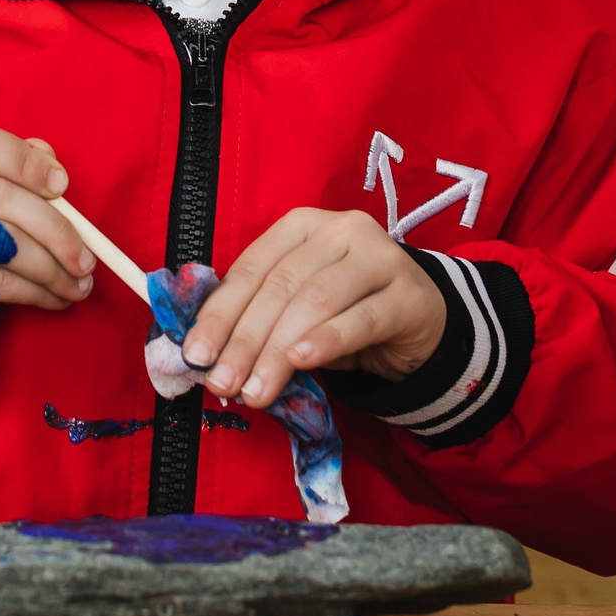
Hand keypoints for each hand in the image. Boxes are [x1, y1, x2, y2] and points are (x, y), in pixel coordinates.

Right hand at [0, 124, 94, 373]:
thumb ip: (2, 176)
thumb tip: (50, 159)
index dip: (23, 159)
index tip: (62, 185)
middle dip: (56, 227)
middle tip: (86, 255)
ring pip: (3, 243)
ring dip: (53, 266)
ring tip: (78, 282)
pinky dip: (39, 292)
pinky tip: (54, 299)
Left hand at [179, 208, 445, 407]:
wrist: (420, 322)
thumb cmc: (347, 313)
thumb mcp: (297, 311)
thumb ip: (260, 322)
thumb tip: (210, 357)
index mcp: (301, 226)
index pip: (252, 268)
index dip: (220, 313)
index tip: (195, 355)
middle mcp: (340, 230)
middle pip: (282, 285)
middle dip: (246, 339)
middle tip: (223, 383)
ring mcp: (379, 257)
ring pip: (317, 301)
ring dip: (278, 350)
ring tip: (256, 389)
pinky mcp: (408, 293)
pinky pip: (361, 319)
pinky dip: (327, 340)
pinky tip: (302, 361)